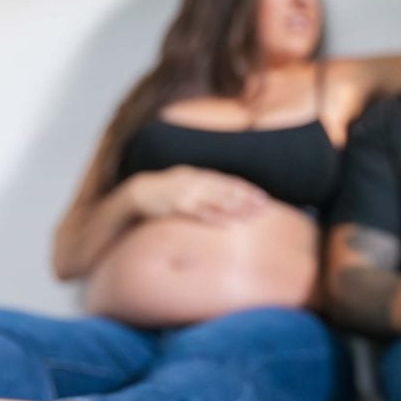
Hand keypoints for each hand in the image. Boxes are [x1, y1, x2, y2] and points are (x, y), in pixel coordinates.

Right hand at [129, 166, 267, 223]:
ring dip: (236, 208)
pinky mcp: (177, 206)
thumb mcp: (184, 186)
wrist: (137, 193)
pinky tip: (230, 224)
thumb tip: (221, 200)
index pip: (227, 182)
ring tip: (252, 216)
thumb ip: (202, 191)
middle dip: (246, 199)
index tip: (262, 197)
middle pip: (226, 190)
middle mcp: (195, 181)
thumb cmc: (163, 193)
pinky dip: (217, 218)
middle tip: (264, 207)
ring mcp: (186, 193)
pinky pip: (201, 213)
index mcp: (198, 176)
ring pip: (217, 201)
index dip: (245, 189)